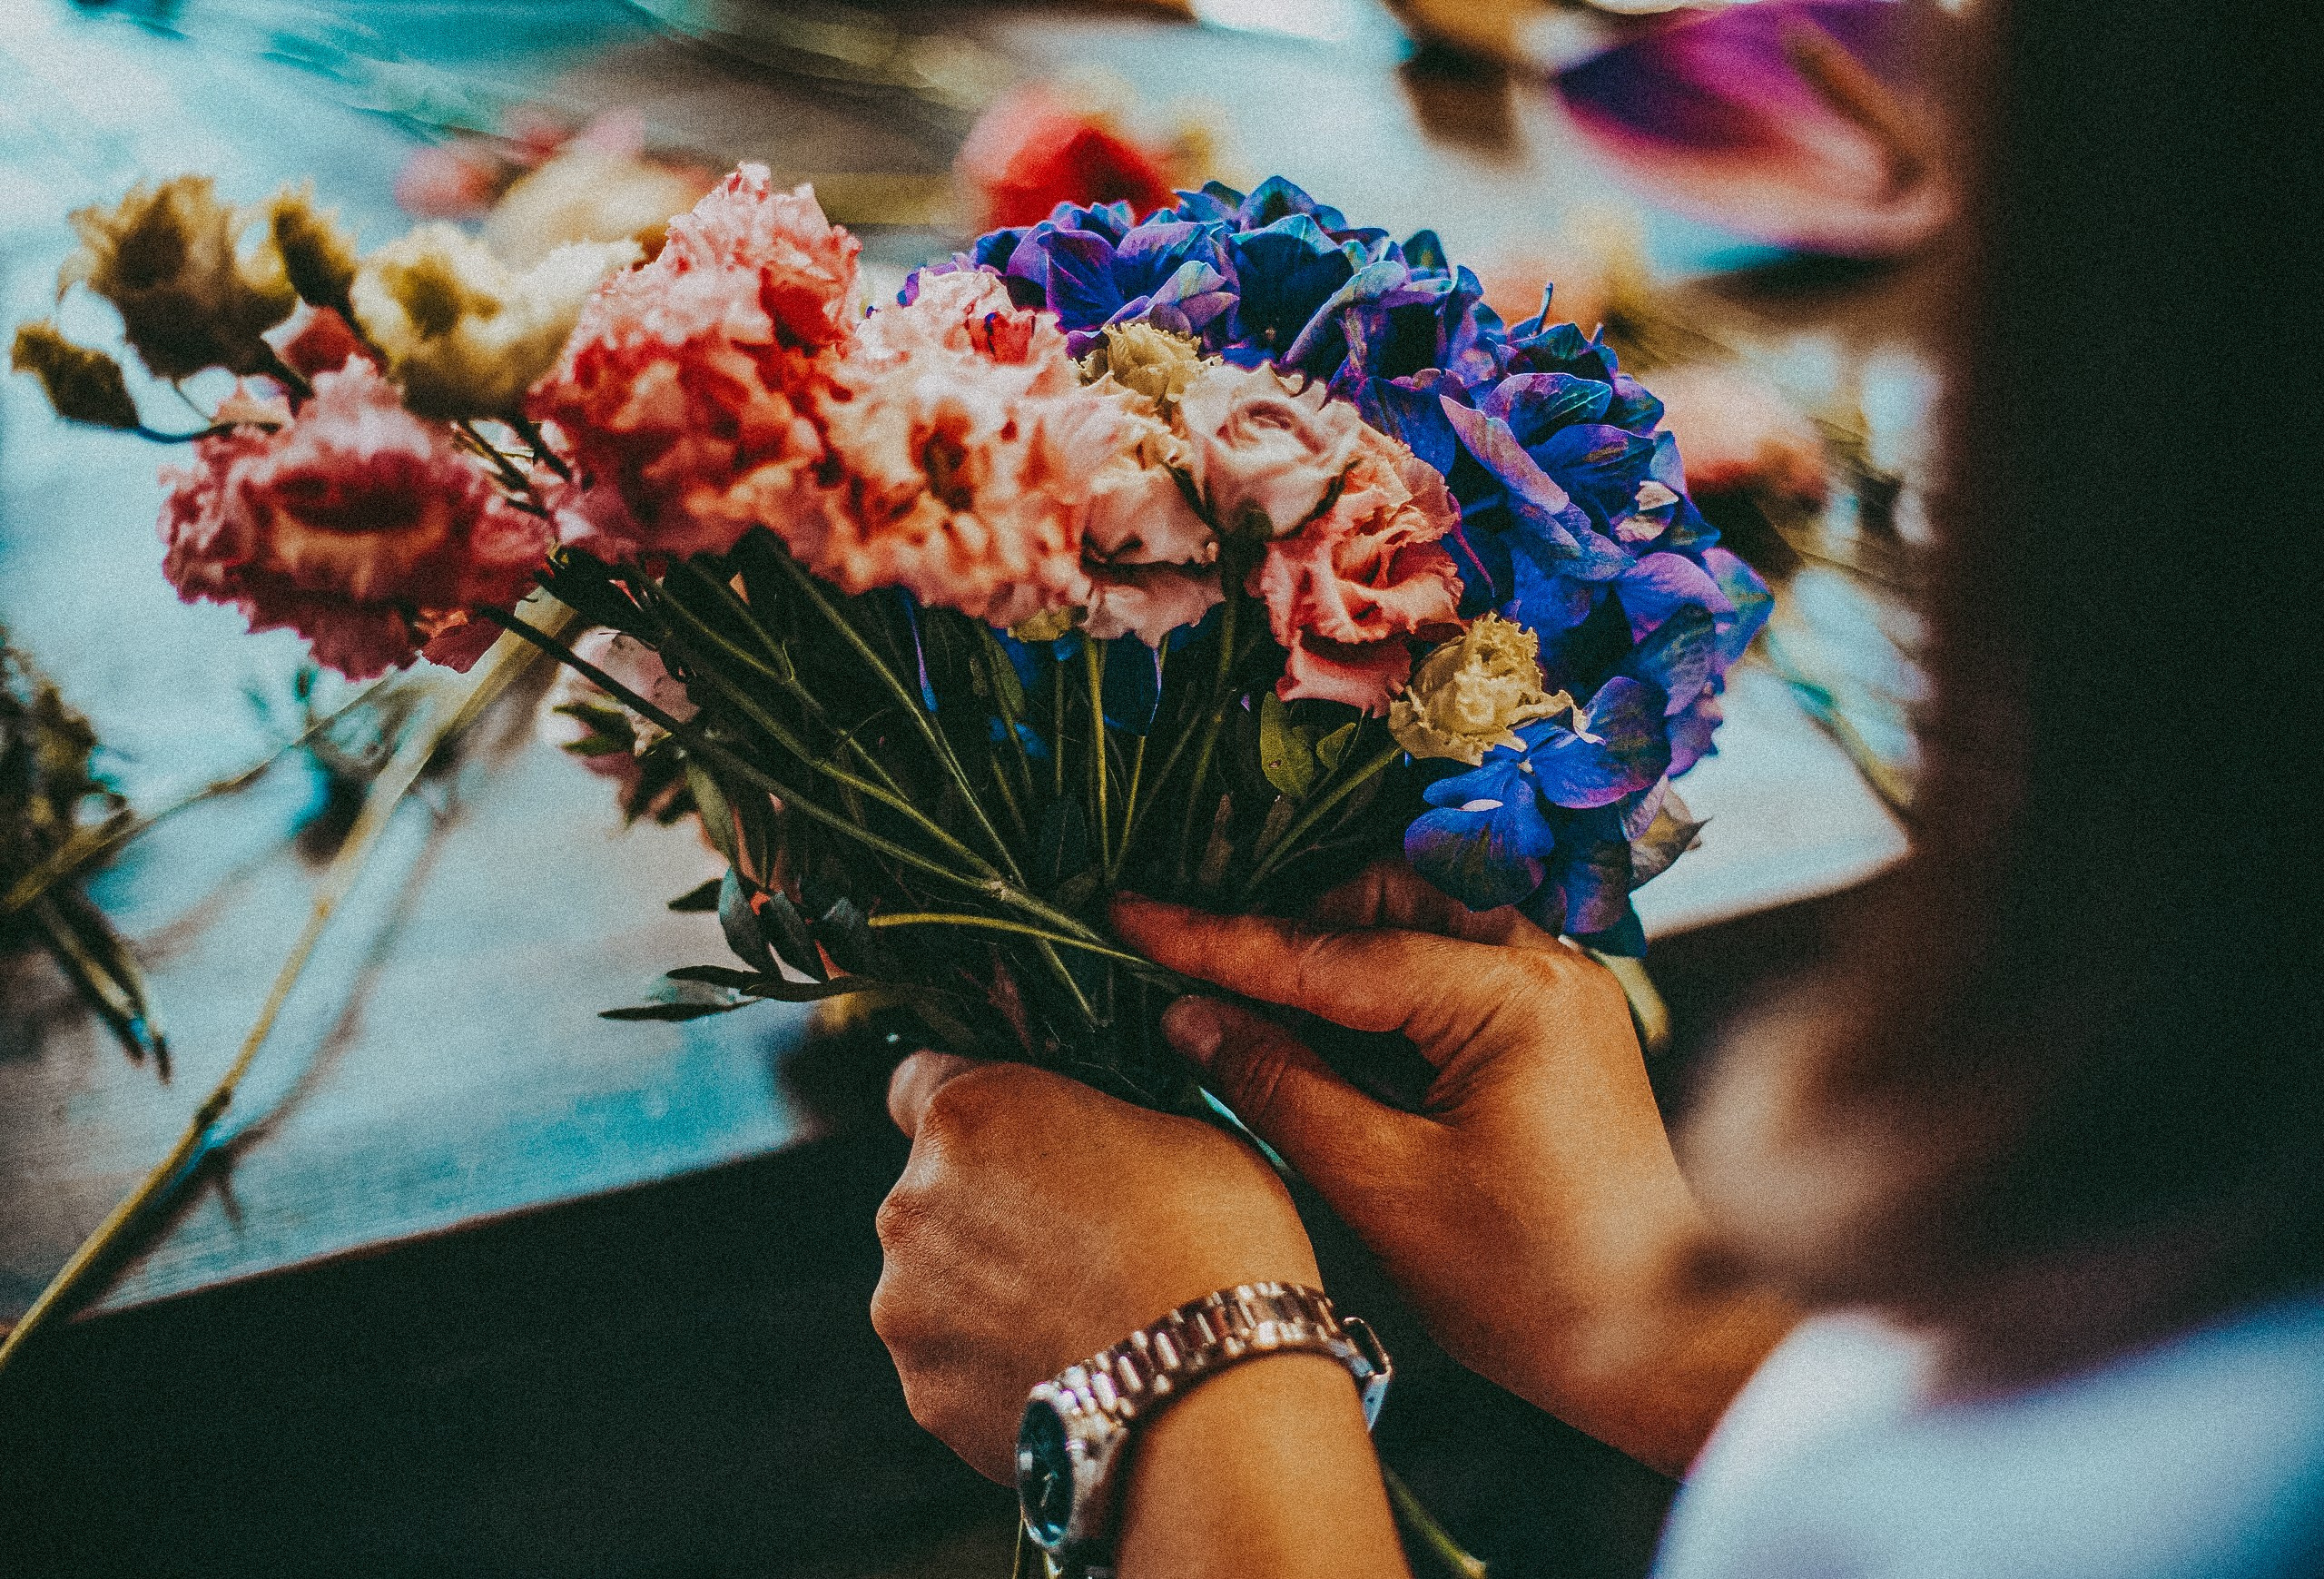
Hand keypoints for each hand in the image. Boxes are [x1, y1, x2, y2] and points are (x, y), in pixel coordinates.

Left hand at [871, 1054, 1320, 1481]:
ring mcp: (908, 1307)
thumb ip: (1099, 1117)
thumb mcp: (1181, 1128)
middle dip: (992, 1205)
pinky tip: (1069, 1367)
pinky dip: (996, 1364)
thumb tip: (1096, 1130)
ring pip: (938, 1281)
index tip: (1014, 1128)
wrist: (1215, 1398)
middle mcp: (913, 1204)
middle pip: (934, 1190)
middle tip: (1081, 1234)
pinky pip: (953, 1363)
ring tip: (1082, 1314)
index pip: (919, 1078)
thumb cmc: (1213, 1247)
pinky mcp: (926, 1394)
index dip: (973, 1103)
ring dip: (989, 1290)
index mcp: (969, 1113)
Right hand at [1112, 863, 1796, 1473]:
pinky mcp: (1560, 1028)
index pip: (1330, 951)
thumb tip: (1188, 1016)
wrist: (1665, 1347)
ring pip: (1419, 927)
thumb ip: (1277, 1085)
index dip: (1216, 941)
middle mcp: (1547, 964)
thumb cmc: (1530, 1283)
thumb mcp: (1381, 1187)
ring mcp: (1561, 992)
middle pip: (1383, 898)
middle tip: (1210, 988)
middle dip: (1292, 933)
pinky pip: (1451, 974)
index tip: (1128, 915)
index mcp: (1511, 992)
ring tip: (1262, 1023)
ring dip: (1337, 962)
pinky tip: (1332, 1048)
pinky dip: (1384, 997)